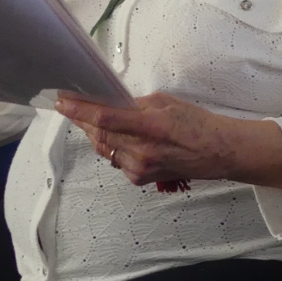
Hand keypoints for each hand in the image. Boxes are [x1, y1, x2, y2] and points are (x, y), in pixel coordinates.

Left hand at [55, 91, 281, 187]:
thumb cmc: (199, 124)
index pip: (106, 118)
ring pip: (105, 149)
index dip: (80, 110)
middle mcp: (142, 150)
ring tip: (102, 122)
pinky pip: (116, 161)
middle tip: (74, 107)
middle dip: (84, 120)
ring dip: (99, 134)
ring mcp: (139, 168)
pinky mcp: (139, 179)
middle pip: (99, 134)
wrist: (220, 154)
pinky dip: (115, 149)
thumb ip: (137, 105)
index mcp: (152, 126)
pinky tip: (126, 141)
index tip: (61, 101)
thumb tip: (112, 104)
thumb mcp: (169, 104)